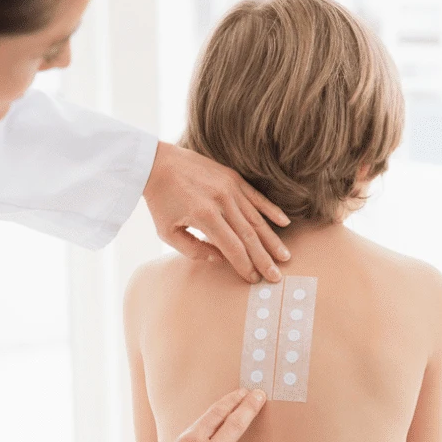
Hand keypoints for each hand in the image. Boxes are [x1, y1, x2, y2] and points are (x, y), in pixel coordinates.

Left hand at [143, 141, 290, 283]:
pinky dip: (271, 210)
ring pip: (257, 219)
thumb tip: (220, 260)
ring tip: (284, 256)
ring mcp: (230, 187)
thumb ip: (194, 250)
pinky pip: (256, 196)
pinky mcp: (232, 177)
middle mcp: (221, 201)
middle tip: (276, 276)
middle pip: (249, 236)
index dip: (245, 265)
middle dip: (264, 259)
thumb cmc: (160, 201)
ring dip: (272, 239)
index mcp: (204, 215)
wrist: (156, 163)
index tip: (254, 279)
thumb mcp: (168, 232)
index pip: (232, 247)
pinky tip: (284, 223)